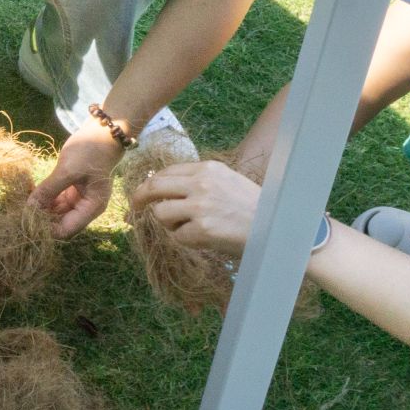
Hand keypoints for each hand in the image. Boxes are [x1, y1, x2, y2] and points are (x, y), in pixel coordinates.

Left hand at [30, 128, 123, 236]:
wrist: (102, 133)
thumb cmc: (90, 150)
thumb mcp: (67, 170)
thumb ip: (48, 191)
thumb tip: (29, 210)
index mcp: (92, 207)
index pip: (66, 230)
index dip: (46, 229)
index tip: (27, 220)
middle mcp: (86, 208)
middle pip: (60, 223)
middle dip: (41, 219)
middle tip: (20, 212)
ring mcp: (78, 200)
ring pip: (55, 213)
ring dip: (40, 210)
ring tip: (22, 203)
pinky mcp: (71, 192)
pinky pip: (54, 202)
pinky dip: (43, 200)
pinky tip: (29, 195)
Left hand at [128, 159, 260, 256]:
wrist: (276, 229)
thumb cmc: (252, 208)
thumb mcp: (226, 183)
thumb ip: (197, 183)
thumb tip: (161, 188)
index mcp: (208, 169)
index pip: (166, 172)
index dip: (151, 184)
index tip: (144, 194)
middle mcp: (201, 183)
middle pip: (154, 186)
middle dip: (139, 198)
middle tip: (132, 210)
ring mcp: (200, 206)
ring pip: (160, 213)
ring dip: (168, 225)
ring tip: (190, 229)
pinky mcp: (200, 229)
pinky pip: (176, 236)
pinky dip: (185, 241)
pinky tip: (205, 239)